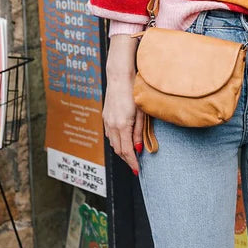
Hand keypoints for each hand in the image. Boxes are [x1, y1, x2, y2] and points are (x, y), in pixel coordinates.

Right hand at [103, 35, 143, 173]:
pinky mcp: (105, 117)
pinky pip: (110, 135)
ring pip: (113, 143)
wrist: (119, 77)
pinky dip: (117, 142)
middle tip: (135, 166)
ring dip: (122, 151)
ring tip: (131, 156)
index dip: (132, 162)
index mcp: (122, 125)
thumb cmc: (134, 92)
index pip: (127, 151)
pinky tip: (124, 142)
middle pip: (118, 149)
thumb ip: (139, 131)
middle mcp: (112, 125)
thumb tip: (139, 148)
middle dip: (127, 159)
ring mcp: (107, 121)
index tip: (137, 170)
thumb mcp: (142, 112)